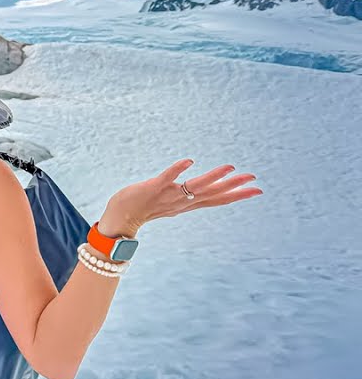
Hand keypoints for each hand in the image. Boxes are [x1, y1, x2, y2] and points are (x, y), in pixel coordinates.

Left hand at [98, 159, 261, 237]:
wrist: (120, 217)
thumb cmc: (144, 208)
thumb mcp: (172, 204)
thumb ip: (187, 198)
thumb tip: (201, 191)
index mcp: (188, 204)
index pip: (217, 200)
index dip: (237, 195)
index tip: (257, 190)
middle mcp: (182, 201)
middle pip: (212, 193)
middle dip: (234, 186)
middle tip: (254, 178)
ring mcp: (168, 195)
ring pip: (195, 186)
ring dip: (213, 177)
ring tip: (230, 167)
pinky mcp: (153, 188)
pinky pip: (167, 177)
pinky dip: (177, 170)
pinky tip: (189, 161)